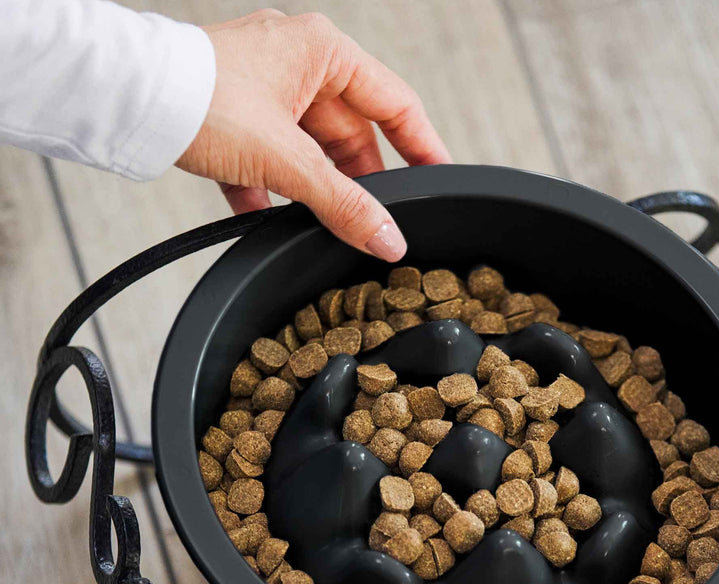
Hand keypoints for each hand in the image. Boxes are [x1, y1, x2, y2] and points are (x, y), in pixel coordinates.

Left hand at [177, 8, 449, 259]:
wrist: (121, 98)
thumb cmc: (199, 98)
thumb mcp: (287, 161)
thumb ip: (345, 205)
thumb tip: (389, 240)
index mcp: (323, 52)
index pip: (396, 104)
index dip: (423, 148)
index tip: (439, 184)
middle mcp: (297, 63)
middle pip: (352, 136)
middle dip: (359, 185)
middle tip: (373, 226)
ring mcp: (265, 89)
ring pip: (311, 152)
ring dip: (314, 192)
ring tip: (319, 226)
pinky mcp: (235, 115)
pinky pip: (271, 161)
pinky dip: (272, 191)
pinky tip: (267, 218)